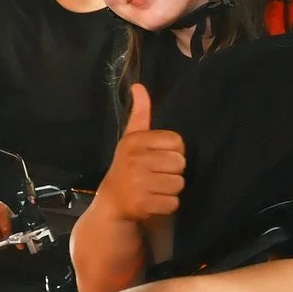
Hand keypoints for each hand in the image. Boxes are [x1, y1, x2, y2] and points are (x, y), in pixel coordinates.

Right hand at [94, 84, 183, 222]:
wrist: (112, 202)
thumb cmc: (127, 166)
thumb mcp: (131, 138)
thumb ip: (140, 113)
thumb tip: (138, 86)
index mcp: (135, 141)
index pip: (177, 142)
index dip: (173, 151)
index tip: (159, 158)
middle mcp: (135, 160)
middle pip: (180, 163)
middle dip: (173, 172)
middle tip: (157, 175)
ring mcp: (138, 183)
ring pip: (179, 184)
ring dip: (170, 190)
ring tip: (154, 188)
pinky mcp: (143, 204)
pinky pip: (173, 203)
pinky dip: (167, 205)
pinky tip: (153, 202)